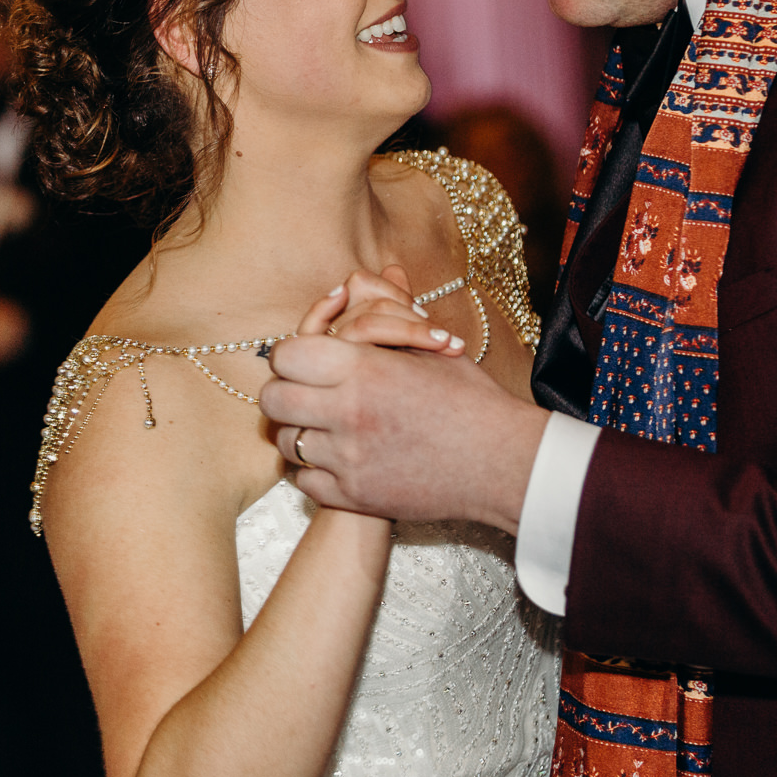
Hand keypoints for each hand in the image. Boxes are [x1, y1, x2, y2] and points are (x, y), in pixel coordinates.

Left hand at [261, 272, 546, 531]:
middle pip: (274, 399)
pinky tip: (337, 456)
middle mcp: (348, 412)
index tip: (307, 359)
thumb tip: (352, 281)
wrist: (501, 463)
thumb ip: (380, 316)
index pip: (288, 355)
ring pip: (286, 442)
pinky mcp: (354, 496)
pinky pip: (305, 481)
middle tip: (307, 392)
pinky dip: (314, 469)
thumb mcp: (428, 347)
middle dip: (286, 391)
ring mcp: (348, 459)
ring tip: (323, 424)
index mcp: (364, 369)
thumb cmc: (471, 399)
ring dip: (299, 430)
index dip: (293, 355)